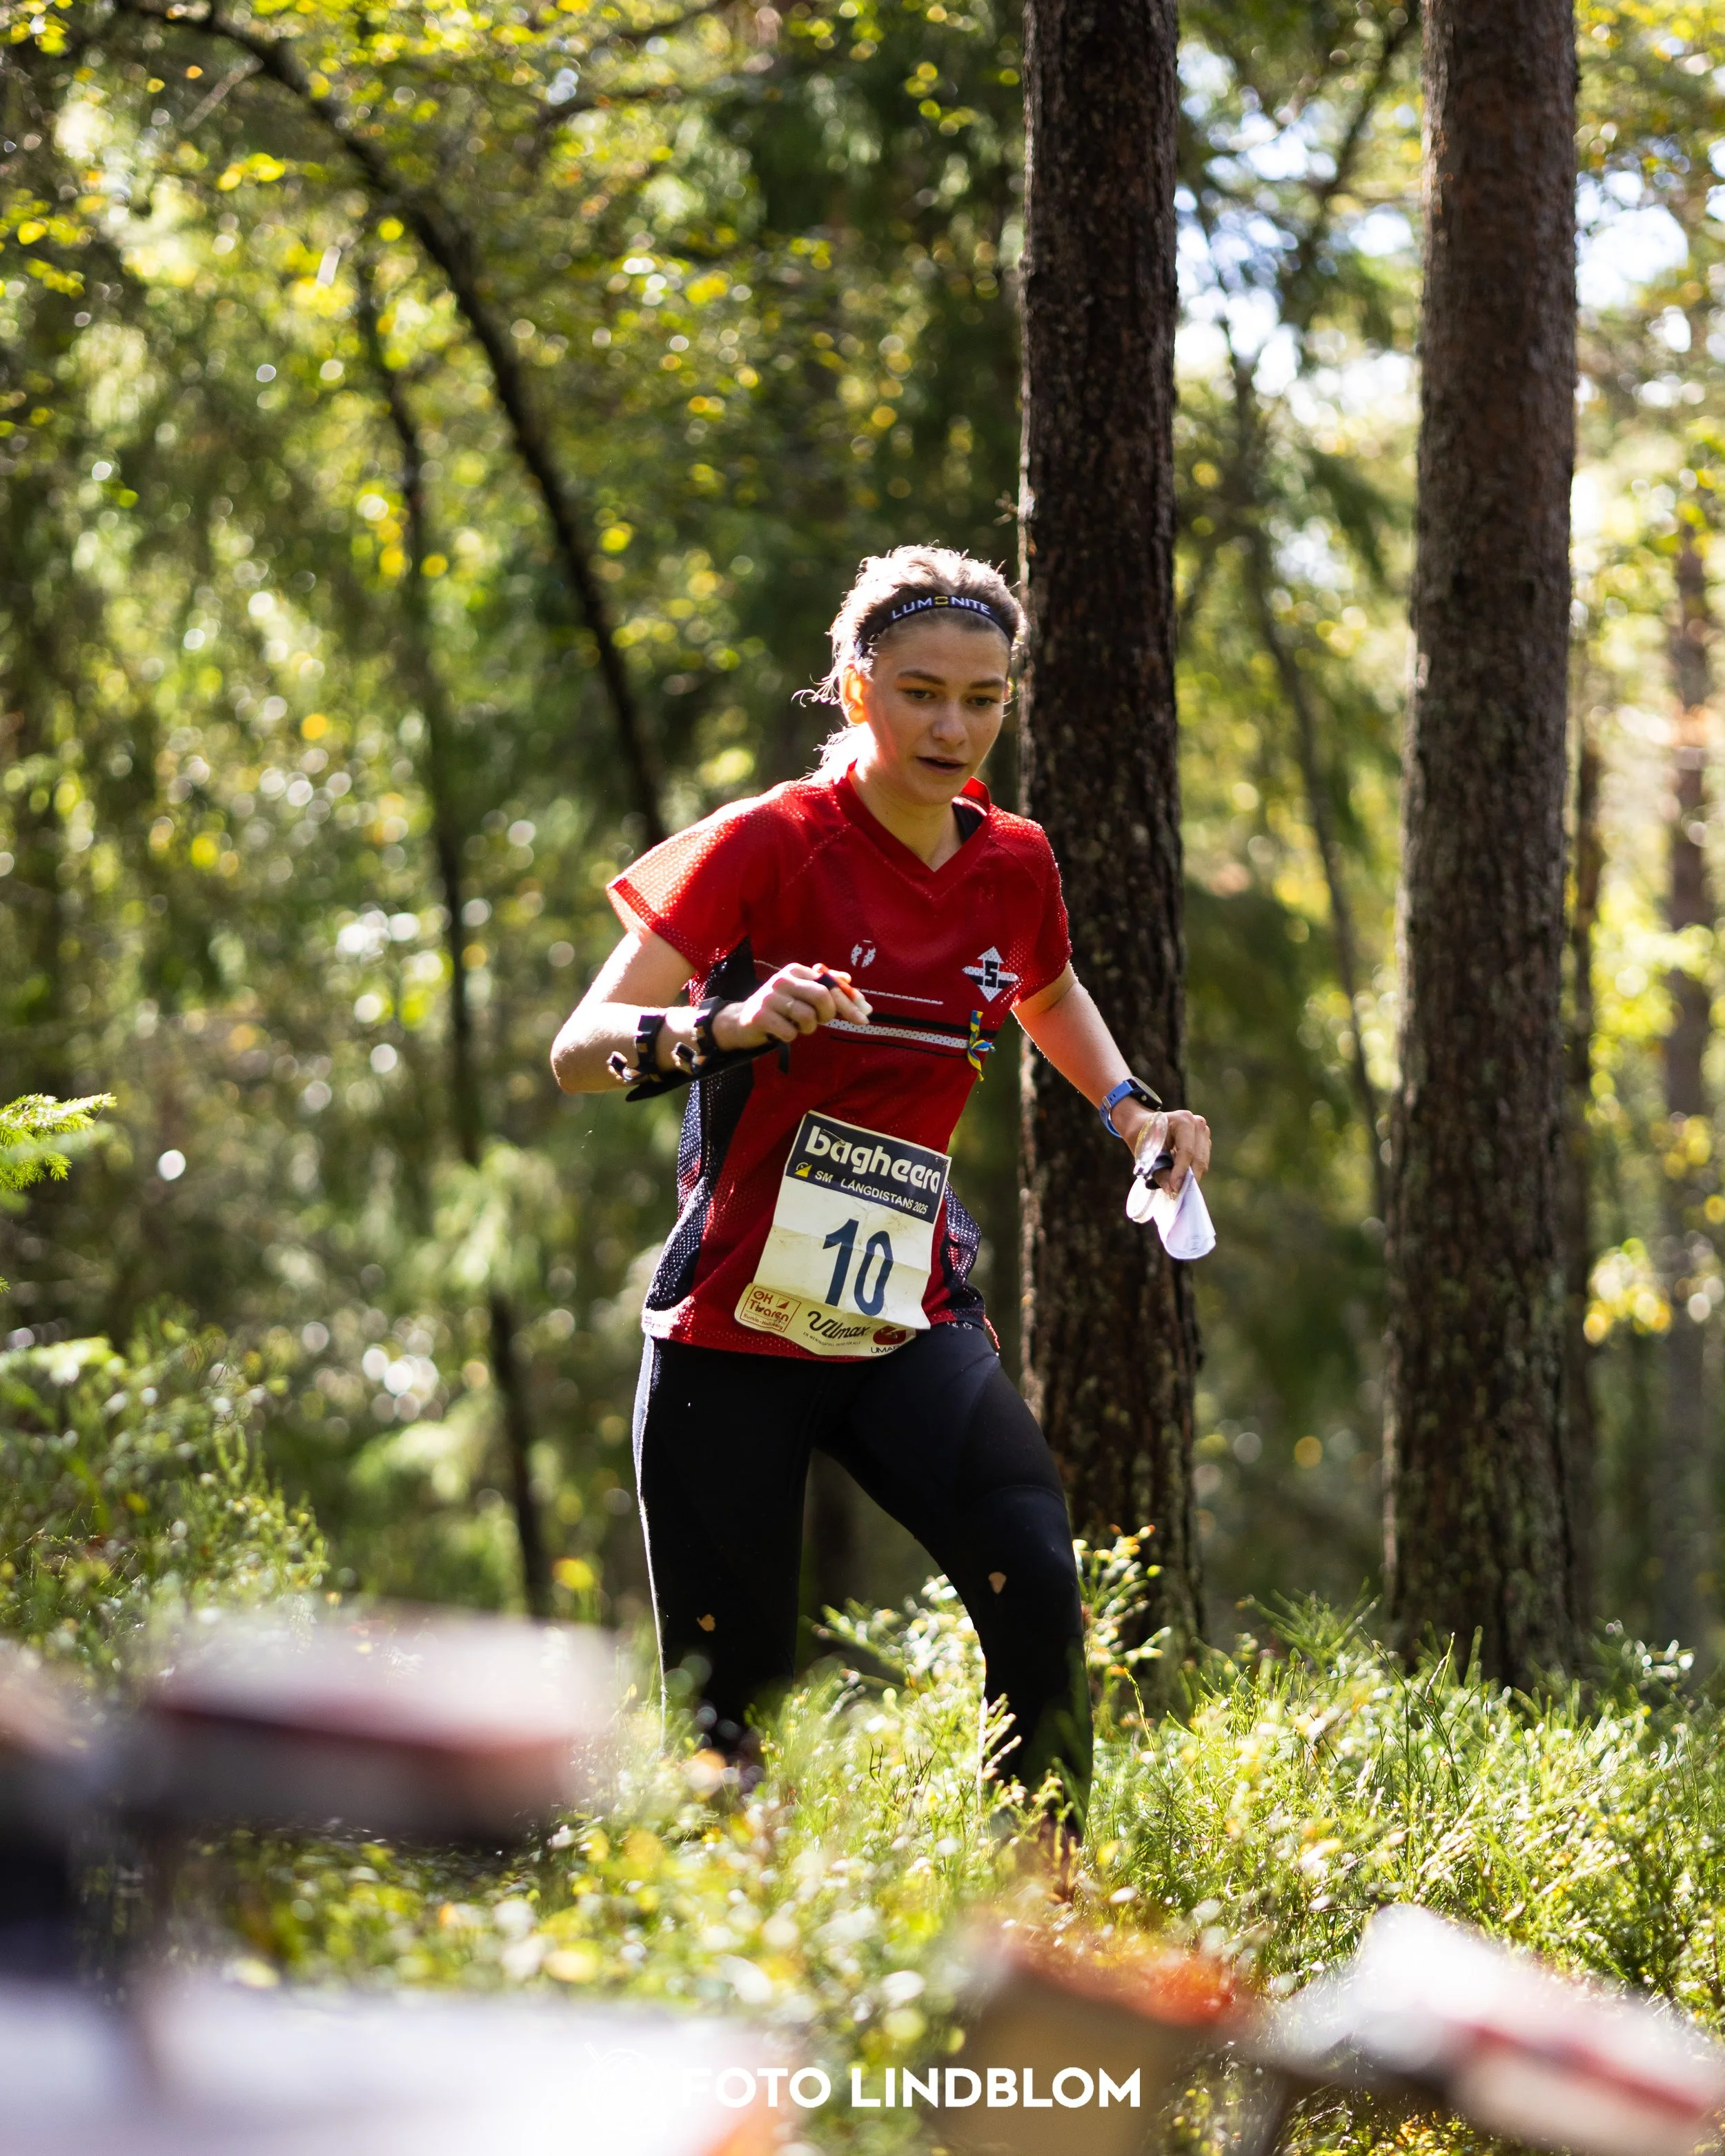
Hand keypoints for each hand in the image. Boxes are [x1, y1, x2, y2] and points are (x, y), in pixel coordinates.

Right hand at [714, 962, 871, 1049]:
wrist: (743, 1021)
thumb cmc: (779, 1007)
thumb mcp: (801, 992)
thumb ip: (825, 985)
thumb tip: (849, 979)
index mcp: (795, 971)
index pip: (830, 984)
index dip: (850, 1001)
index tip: (865, 1015)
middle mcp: (782, 980)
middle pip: (821, 997)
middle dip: (828, 1014)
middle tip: (821, 1021)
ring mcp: (769, 997)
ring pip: (807, 1017)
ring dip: (807, 1028)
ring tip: (796, 1025)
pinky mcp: (760, 1016)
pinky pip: (790, 1032)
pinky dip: (791, 1036)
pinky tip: (782, 1031)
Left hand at [1132, 1108, 1210, 1194]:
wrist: (1143, 1126)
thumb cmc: (1144, 1137)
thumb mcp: (1147, 1154)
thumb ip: (1159, 1172)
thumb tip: (1171, 1189)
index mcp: (1183, 1121)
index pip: (1186, 1151)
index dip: (1181, 1172)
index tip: (1175, 1188)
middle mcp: (1198, 1124)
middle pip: (1198, 1158)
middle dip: (1188, 1177)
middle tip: (1177, 1193)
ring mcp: (1203, 1132)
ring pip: (1202, 1161)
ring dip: (1191, 1176)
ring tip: (1177, 1186)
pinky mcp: (1204, 1142)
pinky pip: (1201, 1161)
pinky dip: (1192, 1171)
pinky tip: (1181, 1178)